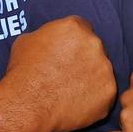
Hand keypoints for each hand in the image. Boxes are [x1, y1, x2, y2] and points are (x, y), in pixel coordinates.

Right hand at [4, 16, 114, 131]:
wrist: (27, 104)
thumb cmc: (23, 72)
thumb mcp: (26, 41)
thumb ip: (45, 36)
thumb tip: (48, 41)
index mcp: (74, 27)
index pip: (82, 29)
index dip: (73, 42)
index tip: (67, 54)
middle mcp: (94, 43)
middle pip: (95, 49)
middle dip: (84, 60)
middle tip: (68, 74)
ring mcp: (104, 68)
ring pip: (102, 72)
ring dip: (91, 79)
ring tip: (70, 91)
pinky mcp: (109, 92)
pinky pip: (104, 94)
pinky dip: (94, 100)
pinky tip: (76, 104)